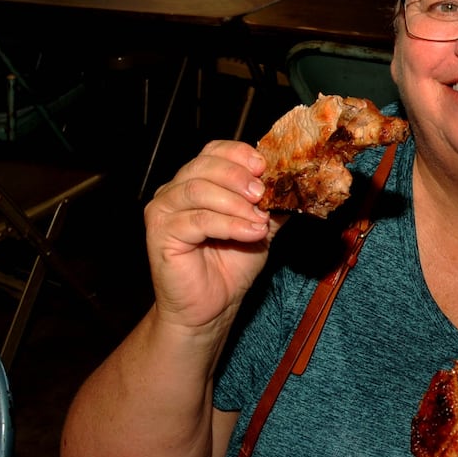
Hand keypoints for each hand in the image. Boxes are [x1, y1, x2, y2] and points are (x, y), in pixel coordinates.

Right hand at [143, 140, 284, 331]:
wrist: (212, 305)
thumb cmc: (231, 265)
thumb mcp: (260, 226)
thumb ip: (272, 204)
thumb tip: (296, 184)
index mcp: (198, 180)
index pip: (214, 150)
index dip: (240, 154)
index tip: (266, 166)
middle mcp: (176, 189)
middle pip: (205, 165)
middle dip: (239, 177)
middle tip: (263, 194)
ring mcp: (164, 209)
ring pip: (199, 190)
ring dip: (237, 204)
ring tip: (260, 220)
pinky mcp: (161, 232)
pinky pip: (198, 220)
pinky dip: (230, 224)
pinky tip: (252, 233)